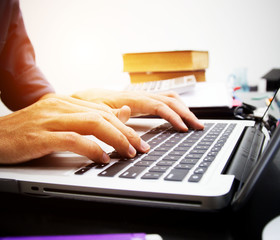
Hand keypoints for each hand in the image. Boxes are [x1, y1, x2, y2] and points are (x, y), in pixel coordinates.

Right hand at [0, 93, 149, 163]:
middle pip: (103, 115)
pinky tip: (102, 158)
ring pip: (92, 123)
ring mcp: (50, 119)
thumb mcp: (59, 120)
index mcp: (66, 102)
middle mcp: (61, 106)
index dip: (125, 125)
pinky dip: (91, 148)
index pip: (104, 110)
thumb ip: (88, 116)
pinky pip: (72, 139)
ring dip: (115, 139)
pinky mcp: (40, 136)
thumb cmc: (25, 131)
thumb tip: (120, 114)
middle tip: (141, 147)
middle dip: (126, 132)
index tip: (139, 140)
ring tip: (128, 152)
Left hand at [72, 89, 203, 130]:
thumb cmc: (87, 106)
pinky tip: (178, 115)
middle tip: (198, 126)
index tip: (183, 128)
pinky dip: (174, 107)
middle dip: (186, 113)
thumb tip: (128, 111)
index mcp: (131, 98)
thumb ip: (112, 114)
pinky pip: (163, 100)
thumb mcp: (96, 112)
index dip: (173, 117)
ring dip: (183, 109)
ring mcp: (141, 97)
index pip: (159, 105)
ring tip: (194, 122)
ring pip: (169, 98)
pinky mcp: (141, 101)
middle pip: (170, 100)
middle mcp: (139, 95)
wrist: (80, 99)